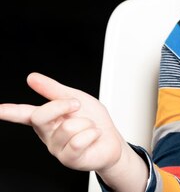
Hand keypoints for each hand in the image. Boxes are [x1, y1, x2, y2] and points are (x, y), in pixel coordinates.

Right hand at [0, 72, 124, 171]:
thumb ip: (53, 89)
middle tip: (77, 106)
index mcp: (47, 119)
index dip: (8, 112)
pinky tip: (93, 137)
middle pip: (42, 115)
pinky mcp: (69, 159)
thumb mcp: (76, 98)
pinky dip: (92, 134)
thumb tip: (32, 78)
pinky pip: (79, 141)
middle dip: (62, 105)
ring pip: (68, 127)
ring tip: (89, 128)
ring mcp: (57, 148)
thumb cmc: (94, 120)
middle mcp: (48, 134)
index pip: (24, 114)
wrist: (112, 140)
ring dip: (86, 123)